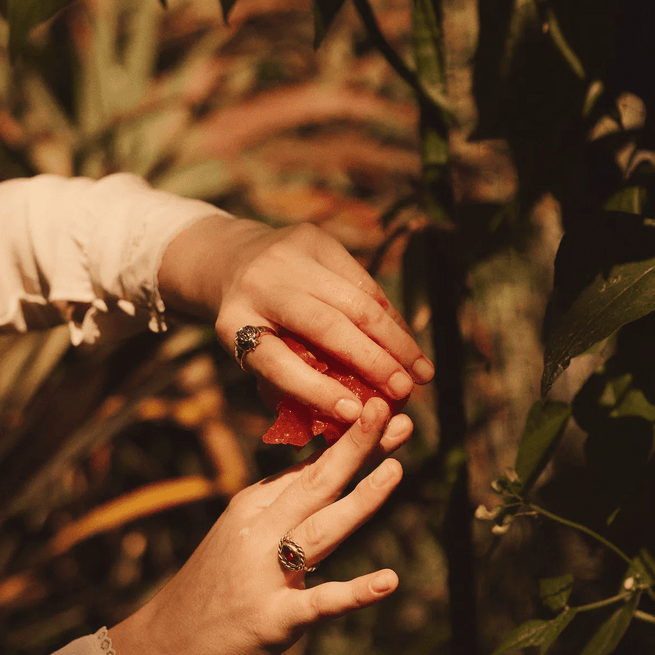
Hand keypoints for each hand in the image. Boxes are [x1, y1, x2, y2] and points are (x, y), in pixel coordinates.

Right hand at [108, 398, 402, 654]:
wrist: (165, 648)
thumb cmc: (212, 588)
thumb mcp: (239, 534)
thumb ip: (280, 504)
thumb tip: (324, 467)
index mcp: (251, 508)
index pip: (307, 466)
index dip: (347, 438)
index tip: (379, 405)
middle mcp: (257, 533)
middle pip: (316, 484)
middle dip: (358, 447)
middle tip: (397, 412)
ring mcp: (264, 575)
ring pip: (321, 530)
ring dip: (361, 499)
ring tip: (397, 469)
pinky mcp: (274, 619)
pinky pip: (320, 602)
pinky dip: (355, 592)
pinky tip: (388, 581)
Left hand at [157, 216, 433, 436]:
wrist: (232, 260)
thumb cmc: (251, 324)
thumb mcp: (251, 355)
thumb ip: (286, 384)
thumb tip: (345, 416)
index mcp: (233, 324)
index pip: (276, 363)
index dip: (316, 391)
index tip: (354, 415)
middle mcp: (259, 285)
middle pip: (326, 326)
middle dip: (373, 363)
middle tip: (404, 394)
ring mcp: (288, 256)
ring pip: (356, 301)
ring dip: (396, 341)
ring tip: (421, 373)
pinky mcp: (315, 238)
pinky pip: (365, 283)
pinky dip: (391, 317)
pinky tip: (408, 342)